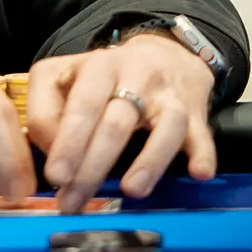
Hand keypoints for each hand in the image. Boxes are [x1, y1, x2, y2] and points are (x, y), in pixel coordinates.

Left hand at [27, 33, 214, 213]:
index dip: (68, 141)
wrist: (165, 52)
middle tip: (75, 200)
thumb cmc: (107, 75)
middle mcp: (136, 77)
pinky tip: (198, 172)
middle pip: (117, 123)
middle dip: (93, 166)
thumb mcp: (66, 75)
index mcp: (99, 67)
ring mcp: (169, 96)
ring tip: (132, 190)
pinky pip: (202, 134)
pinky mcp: (195, 113)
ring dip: (149, 161)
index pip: (82, 104)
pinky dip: (203, 154)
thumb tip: (50, 151)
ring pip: (164, 126)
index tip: (56, 175)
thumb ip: (47, 108)